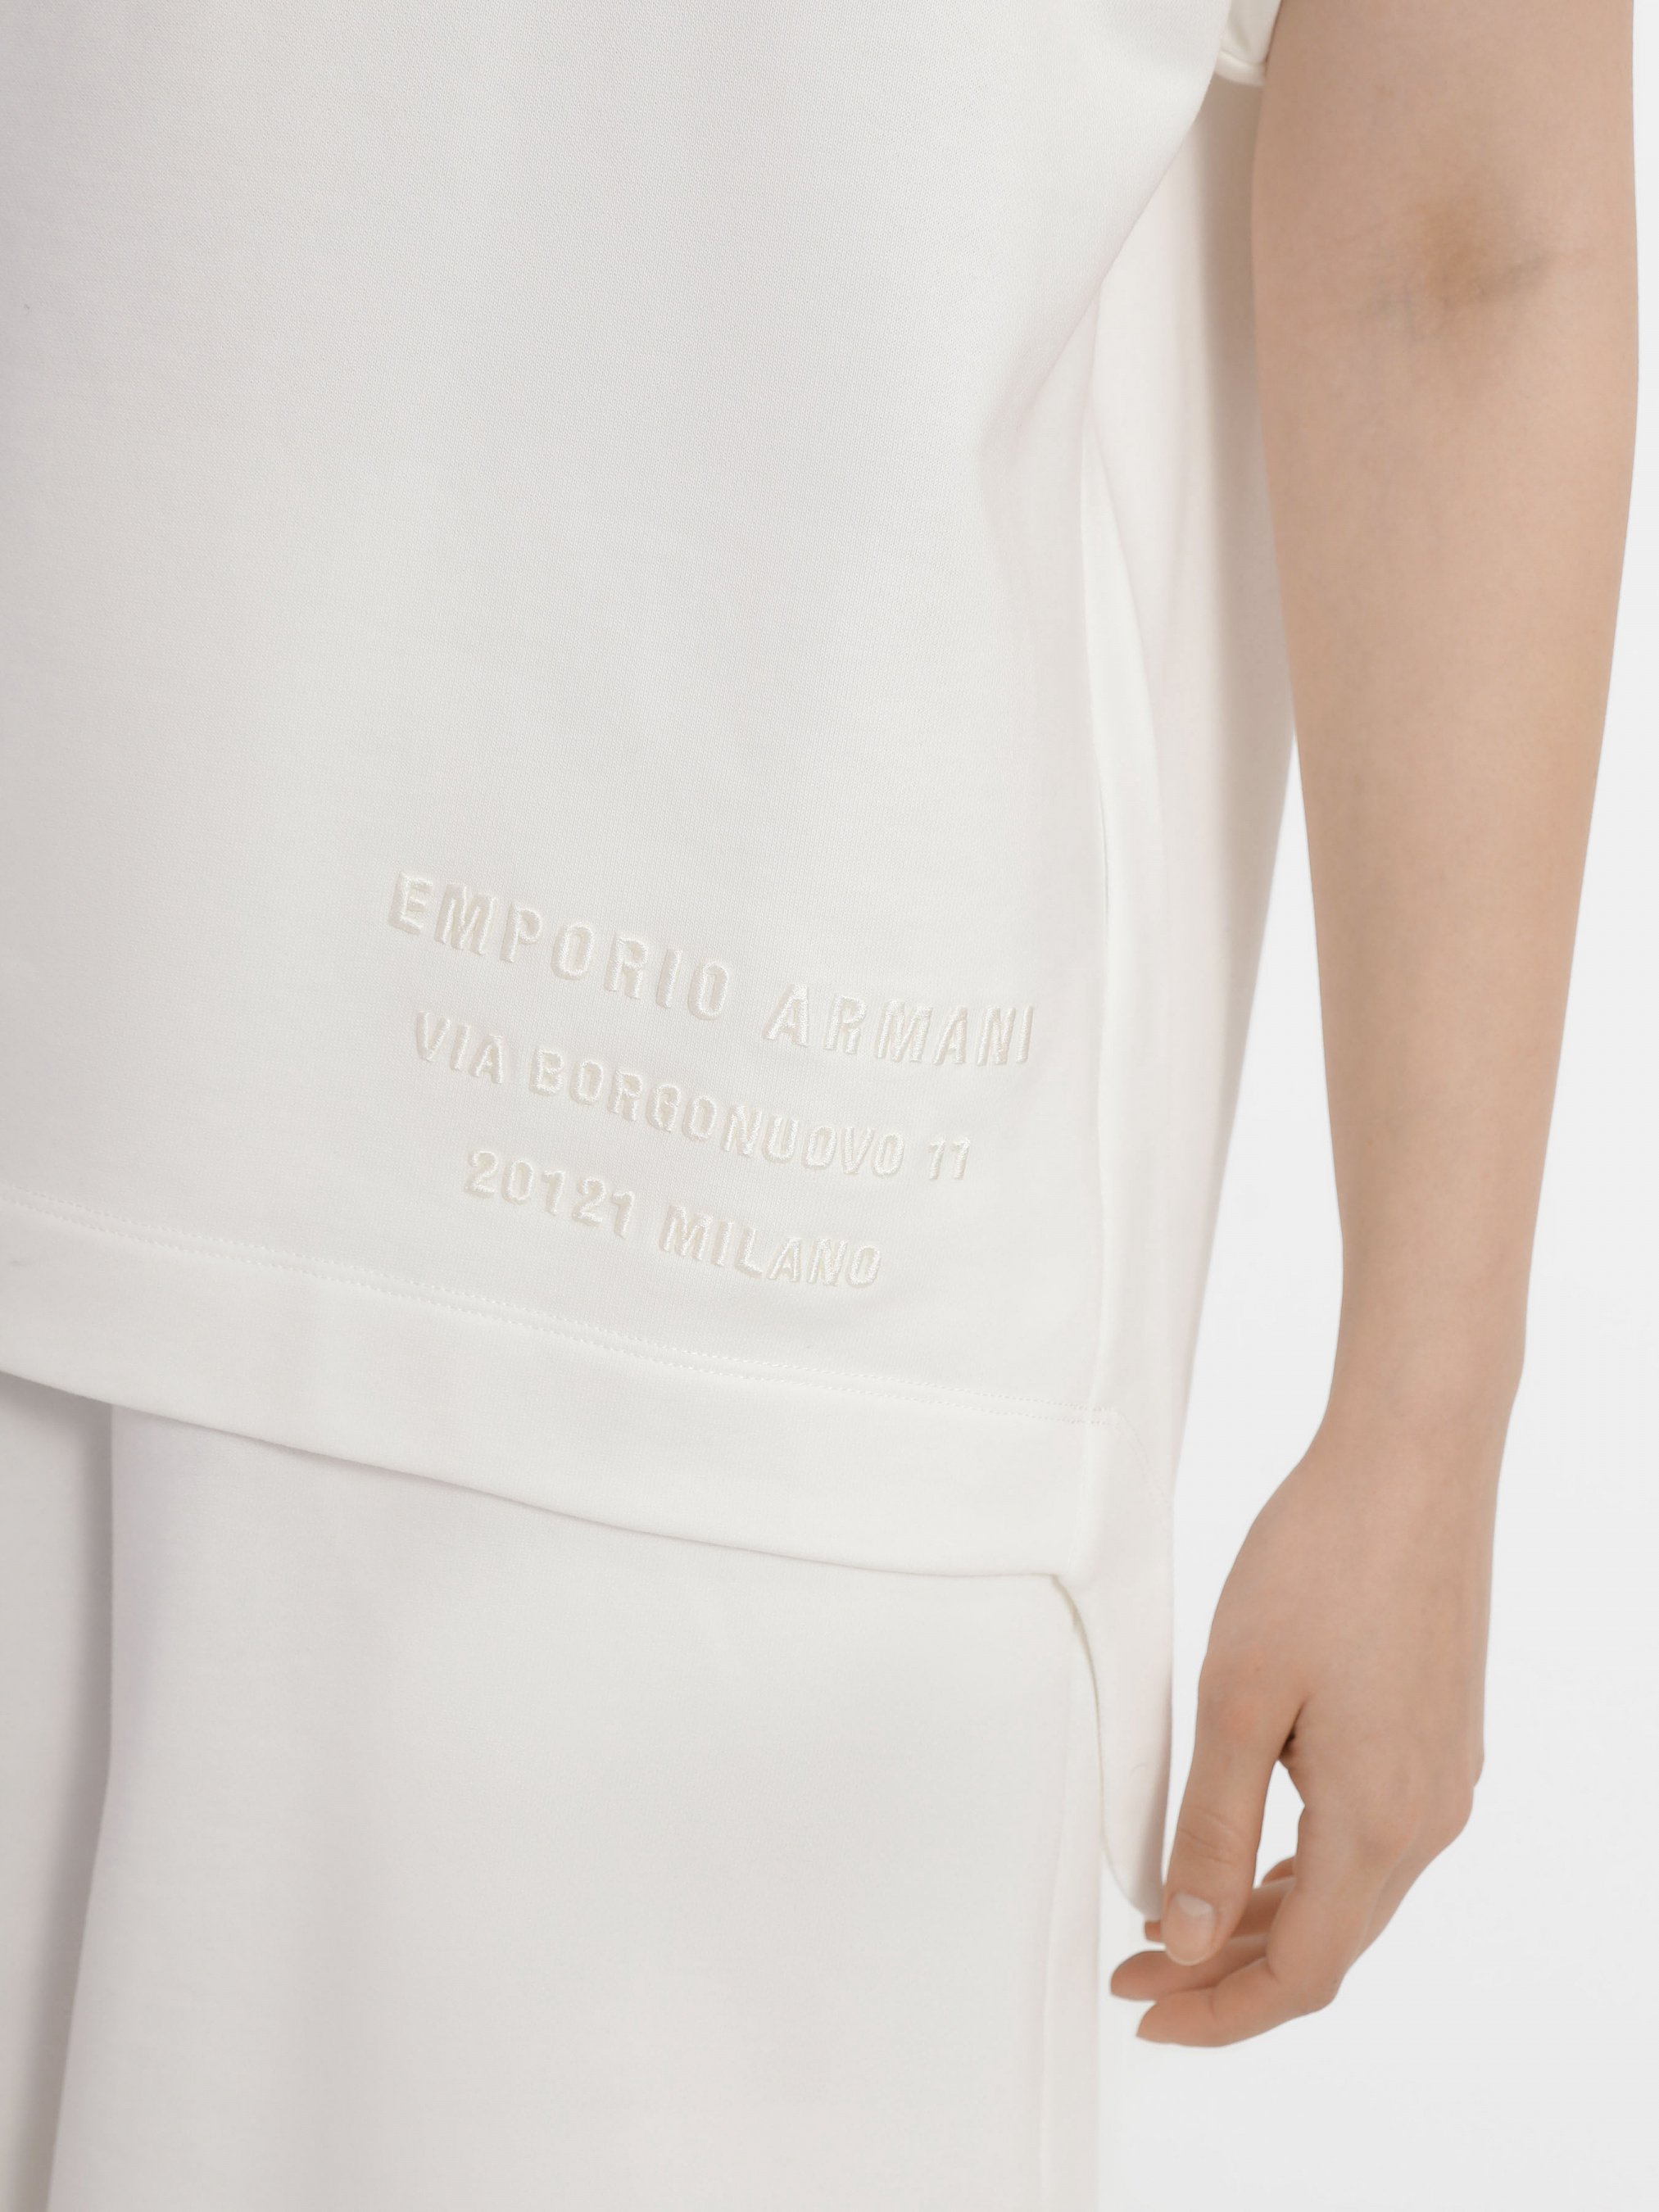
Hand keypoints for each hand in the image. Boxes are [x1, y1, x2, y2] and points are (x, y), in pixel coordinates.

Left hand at [1109, 1395, 1502, 2044]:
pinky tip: (1249, 1846)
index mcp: (1379, 1821)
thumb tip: (1188, 1939)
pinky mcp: (1440, 1734)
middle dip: (1228, 1969)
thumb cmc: (1323, 1558)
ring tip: (1176, 1914)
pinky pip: (1369, 1838)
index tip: (1140, 2005)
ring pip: (1350, 1891)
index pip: (1301, 1972)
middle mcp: (1430, 1815)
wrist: (1414, 1459)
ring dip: (1263, 1916)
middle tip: (1135, 1962)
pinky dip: (1302, 1862)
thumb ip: (1211, 1827)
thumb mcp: (1238, 1698)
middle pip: (1328, 1942)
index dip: (1217, 2008)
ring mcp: (1443, 1775)